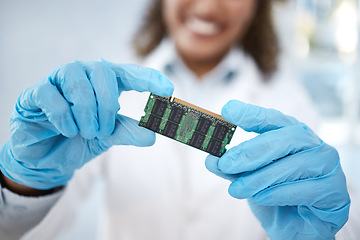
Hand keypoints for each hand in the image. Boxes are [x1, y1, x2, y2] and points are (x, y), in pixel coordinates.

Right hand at [0, 61, 173, 189]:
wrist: (47, 158)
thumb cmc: (80, 140)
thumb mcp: (107, 137)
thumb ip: (127, 132)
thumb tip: (152, 135)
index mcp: (104, 82)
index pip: (129, 73)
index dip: (149, 78)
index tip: (169, 89)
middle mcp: (84, 75)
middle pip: (103, 73)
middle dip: (107, 106)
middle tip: (103, 131)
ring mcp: (59, 81)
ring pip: (78, 83)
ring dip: (86, 113)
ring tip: (86, 132)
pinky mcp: (36, 92)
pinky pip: (52, 97)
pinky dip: (64, 118)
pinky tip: (67, 130)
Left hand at [205, 100, 349, 239]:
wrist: (296, 227)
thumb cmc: (273, 196)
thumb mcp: (248, 179)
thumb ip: (233, 168)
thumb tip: (212, 159)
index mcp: (293, 136)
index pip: (274, 119)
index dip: (252, 114)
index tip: (228, 110)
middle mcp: (314, 145)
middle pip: (286, 138)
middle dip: (251, 151)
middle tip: (225, 163)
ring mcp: (329, 167)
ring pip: (294, 164)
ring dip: (260, 177)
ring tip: (236, 189)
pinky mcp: (336, 192)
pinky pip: (306, 189)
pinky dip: (278, 193)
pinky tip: (261, 198)